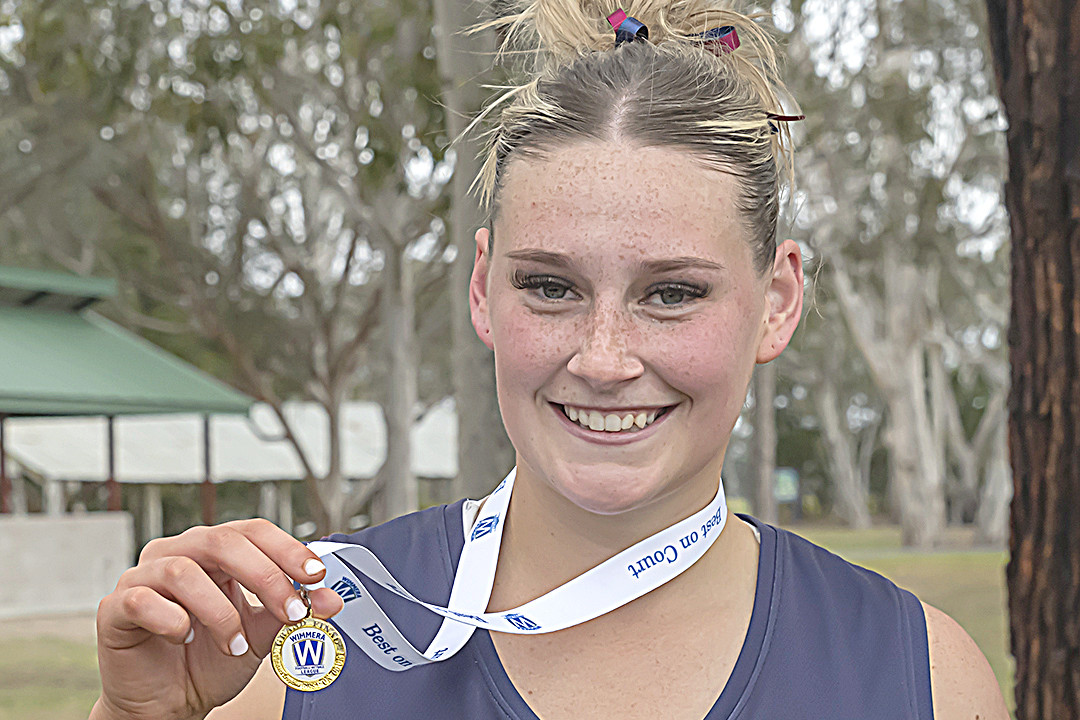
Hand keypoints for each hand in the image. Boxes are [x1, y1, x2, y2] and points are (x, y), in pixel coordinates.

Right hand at [92, 519, 343, 719]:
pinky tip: (187, 639)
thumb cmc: (209, 660)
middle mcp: (178, 554)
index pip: (253, 531)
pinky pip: (142, 599)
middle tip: (291, 612)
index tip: (316, 577)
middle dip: (266, 576)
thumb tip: (331, 599)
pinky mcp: (116, 607)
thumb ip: (291, 613)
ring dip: (220, 611)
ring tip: (235, 645)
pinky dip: (172, 620)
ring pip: (183, 570)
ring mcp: (142, 577)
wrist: (168, 705)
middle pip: (223, 541)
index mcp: (214, 552)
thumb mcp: (260, 636)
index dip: (287, 550)